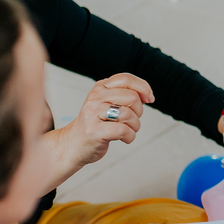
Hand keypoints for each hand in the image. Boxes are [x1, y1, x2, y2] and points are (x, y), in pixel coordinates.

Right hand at [45, 74, 151, 191]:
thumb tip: (148, 95)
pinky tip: (124, 139)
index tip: (149, 99)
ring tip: (128, 130)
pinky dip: (130, 137)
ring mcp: (93, 114)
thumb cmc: (97, 124)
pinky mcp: (94, 131)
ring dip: (135, 126)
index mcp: (100, 88)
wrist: (74, 144)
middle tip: (132, 120)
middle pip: (132, 97)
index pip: (126, 79)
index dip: (144, 88)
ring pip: (128, 114)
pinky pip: (123, 130)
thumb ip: (126, 96)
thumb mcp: (109, 104)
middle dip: (139, 111)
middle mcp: (95, 98)